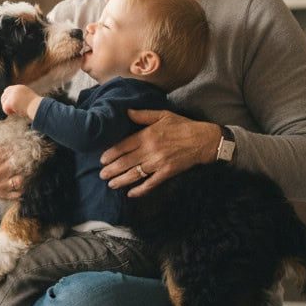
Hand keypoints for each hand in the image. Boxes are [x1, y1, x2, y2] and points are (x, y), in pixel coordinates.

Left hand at [0, 85, 40, 118]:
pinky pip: (5, 108)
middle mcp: (15, 89)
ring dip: (9, 109)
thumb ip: (22, 100)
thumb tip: (16, 105)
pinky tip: (15, 113)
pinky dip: (9, 112)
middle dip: (5, 103)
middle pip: (3, 96)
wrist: (38, 107)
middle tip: (10, 110)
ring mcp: (12, 95)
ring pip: (4, 103)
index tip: (6, 103)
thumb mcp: (29, 100)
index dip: (6, 97)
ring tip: (17, 112)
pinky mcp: (10, 101)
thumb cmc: (36, 107)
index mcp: (20, 88)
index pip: (8, 90)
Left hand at [99, 110, 220, 196]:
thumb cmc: (182, 125)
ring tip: (111, 184)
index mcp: (147, 135)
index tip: (102, 159)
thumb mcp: (162, 115)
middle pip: (126, 162)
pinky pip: (150, 183)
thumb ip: (143, 115)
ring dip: (121, 181)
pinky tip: (131, 194)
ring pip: (135, 174)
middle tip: (102, 175)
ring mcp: (158, 163)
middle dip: (112, 170)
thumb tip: (126, 111)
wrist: (203, 140)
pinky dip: (140, 190)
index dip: (111, 154)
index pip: (123, 146)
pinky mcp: (167, 173)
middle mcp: (150, 150)